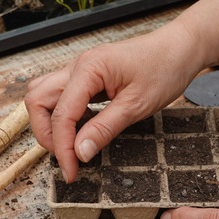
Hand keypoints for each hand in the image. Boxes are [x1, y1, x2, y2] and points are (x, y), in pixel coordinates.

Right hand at [24, 23, 204, 181]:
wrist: (180, 48)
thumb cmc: (164, 68)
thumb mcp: (137, 105)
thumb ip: (104, 128)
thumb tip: (80, 153)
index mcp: (89, 69)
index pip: (62, 114)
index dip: (63, 147)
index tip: (71, 171)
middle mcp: (78, 66)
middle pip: (38, 101)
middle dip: (46, 134)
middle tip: (66, 159)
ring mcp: (81, 69)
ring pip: (44, 96)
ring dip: (50, 123)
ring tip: (70, 146)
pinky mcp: (88, 76)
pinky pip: (62, 96)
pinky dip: (64, 115)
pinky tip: (82, 130)